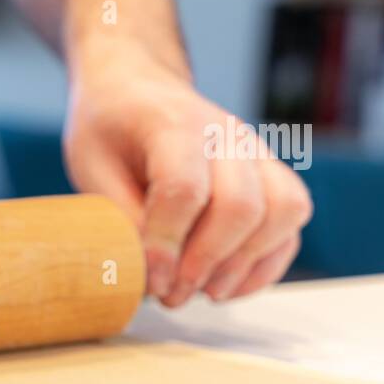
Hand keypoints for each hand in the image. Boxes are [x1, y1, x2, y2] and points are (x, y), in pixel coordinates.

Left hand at [64, 52, 312, 307]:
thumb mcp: (92, 168)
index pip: (184, 189)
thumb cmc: (110, 130)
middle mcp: (226, 134)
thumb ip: (119, 218)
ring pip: (282, 212)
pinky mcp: (271, 174)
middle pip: (241, 205)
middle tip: (171, 295)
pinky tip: (228, 286)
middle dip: (206, 263)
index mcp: (172, 123)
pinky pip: (292, 221)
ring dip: (243, 265)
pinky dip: (267, 262)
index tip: (150, 281)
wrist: (137, 88)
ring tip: (202, 293)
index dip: (167, 244)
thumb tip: (147, 274)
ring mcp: (256, 152)